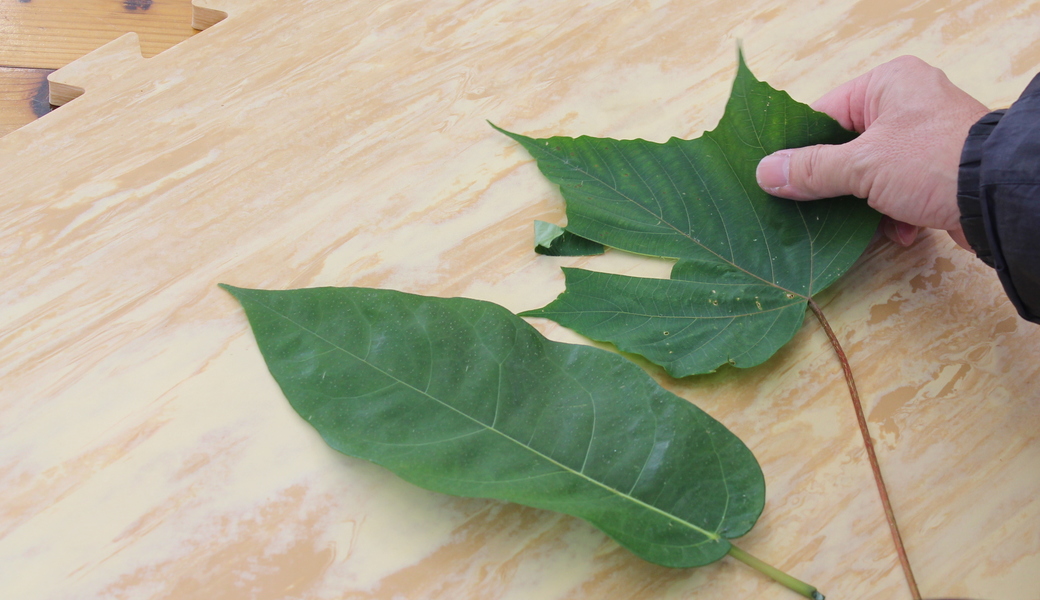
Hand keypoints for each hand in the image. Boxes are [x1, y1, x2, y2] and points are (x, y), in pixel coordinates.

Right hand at [756, 56, 989, 247]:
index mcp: (888, 84)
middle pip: (846, 147)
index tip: (775, 177)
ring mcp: (925, 138)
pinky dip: (892, 214)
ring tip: (856, 226)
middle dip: (832, 183)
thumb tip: (764, 172)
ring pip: (870, 174)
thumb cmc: (932, 162)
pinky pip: (899, 190)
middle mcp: (908, 104)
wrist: (999, 197)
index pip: (825, 113)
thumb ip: (811, 170)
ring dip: (863, 205)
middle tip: (806, 207)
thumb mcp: (862, 165)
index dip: (799, 147)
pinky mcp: (939, 170)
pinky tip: (897, 231)